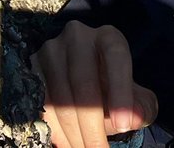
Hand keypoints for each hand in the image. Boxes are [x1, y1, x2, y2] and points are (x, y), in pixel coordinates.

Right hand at [31, 20, 158, 147]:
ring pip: (60, 98)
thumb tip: (133, 118)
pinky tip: (67, 144)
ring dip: (73, 133)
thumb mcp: (135, 97)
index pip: (115, 57)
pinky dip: (55, 129)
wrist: (84, 82)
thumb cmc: (114, 89)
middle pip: (83, 84)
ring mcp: (51, 50)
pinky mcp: (33, 67)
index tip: (123, 126)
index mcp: (108, 38)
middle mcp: (77, 36)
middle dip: (92, 126)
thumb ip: (141, 107)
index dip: (120, 91)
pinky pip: (42, 103)